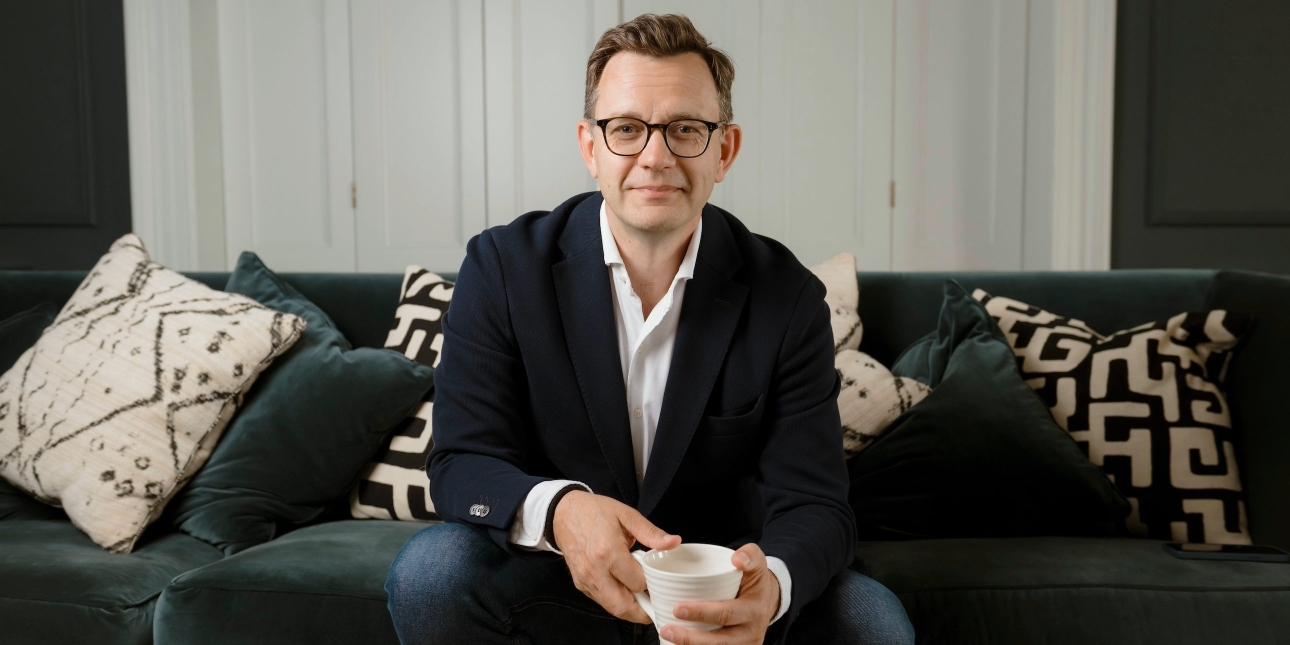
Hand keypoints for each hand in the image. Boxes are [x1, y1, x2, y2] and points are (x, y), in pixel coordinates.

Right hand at [552, 490, 681, 623]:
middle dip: (643, 611)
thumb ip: (651, 533)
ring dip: (630, 608)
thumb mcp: (627, 515)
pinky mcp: (581, 584)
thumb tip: (673, 542)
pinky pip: (602, 602)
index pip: (638, 583)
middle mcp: (595, 571)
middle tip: (656, 603)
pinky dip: (616, 601)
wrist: (564, 512)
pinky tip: (625, 588)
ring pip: (612, 608)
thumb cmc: (595, 512)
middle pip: (624, 606)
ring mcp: (586, 580)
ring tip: (642, 596)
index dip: (651, 583)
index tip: (657, 577)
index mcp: (609, 552)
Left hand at [662, 543, 780, 644]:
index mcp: (754, 609)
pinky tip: (678, 644)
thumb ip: (750, 555)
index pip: (726, 613)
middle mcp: (751, 632)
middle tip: (667, 628)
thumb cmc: (755, 580)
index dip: (702, 613)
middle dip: (690, 637)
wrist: (768, 599)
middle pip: (719, 640)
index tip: (678, 609)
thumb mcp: (757, 563)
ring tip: (668, 635)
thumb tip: (738, 559)